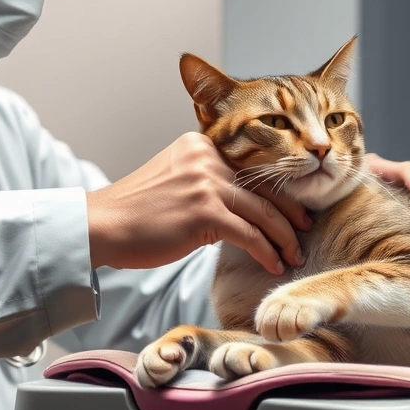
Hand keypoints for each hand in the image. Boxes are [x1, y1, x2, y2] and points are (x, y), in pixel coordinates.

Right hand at [85, 133, 309, 273]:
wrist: (102, 226)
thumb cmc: (137, 211)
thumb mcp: (175, 177)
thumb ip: (206, 179)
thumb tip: (243, 202)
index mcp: (201, 144)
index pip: (254, 167)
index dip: (280, 189)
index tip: (296, 208)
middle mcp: (208, 157)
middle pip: (266, 186)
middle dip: (292, 213)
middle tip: (307, 231)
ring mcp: (207, 183)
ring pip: (265, 212)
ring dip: (285, 238)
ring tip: (295, 255)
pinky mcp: (205, 212)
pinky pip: (250, 235)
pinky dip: (266, 253)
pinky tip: (274, 265)